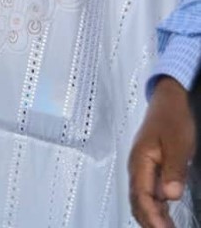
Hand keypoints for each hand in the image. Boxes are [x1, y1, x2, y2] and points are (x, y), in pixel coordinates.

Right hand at [129, 76, 195, 226]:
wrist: (168, 99)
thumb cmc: (172, 118)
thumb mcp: (178, 144)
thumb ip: (173, 170)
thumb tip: (170, 195)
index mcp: (140, 161)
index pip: (142, 197)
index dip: (152, 218)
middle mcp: (137, 167)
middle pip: (138, 202)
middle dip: (149, 222)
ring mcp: (142, 168)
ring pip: (142, 200)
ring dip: (153, 218)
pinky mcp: (150, 167)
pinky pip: (149, 193)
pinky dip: (156, 209)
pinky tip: (165, 218)